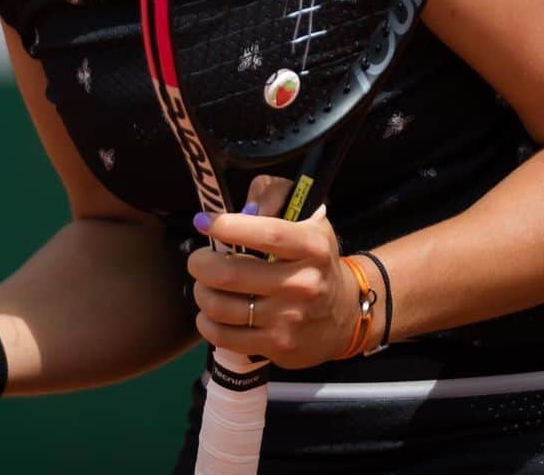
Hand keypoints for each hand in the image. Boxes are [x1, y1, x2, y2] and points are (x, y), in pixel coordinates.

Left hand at [187, 188, 362, 369]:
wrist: (345, 315)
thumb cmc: (315, 259)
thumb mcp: (308, 218)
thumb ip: (274, 195)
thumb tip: (242, 208)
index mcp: (312, 247)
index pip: (267, 234)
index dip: (229, 226)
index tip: (204, 222)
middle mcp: (303, 284)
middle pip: (232, 273)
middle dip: (201, 263)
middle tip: (198, 259)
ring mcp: (290, 319)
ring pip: (221, 306)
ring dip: (201, 292)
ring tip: (205, 285)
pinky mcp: (278, 347)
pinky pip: (224, 337)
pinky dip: (206, 322)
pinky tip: (211, 312)